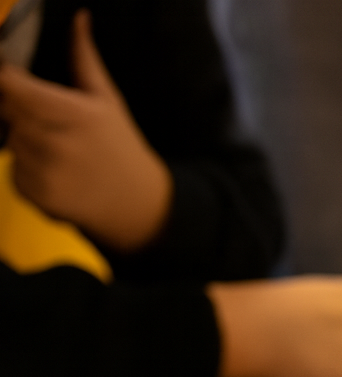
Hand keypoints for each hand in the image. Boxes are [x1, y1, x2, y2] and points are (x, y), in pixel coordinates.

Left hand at [0, 11, 171, 251]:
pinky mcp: (36, 194)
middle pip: (7, 111)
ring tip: (58, 149)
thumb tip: (79, 18)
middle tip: (50, 121)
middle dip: (21, 111)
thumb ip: (84, 58)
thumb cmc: (120, 146)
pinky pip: (13, 169)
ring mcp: (45, 171)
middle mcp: (57, 143)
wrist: (137, 203)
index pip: (13, 86)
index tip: (11, 76)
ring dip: (24, 140)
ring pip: (9, 140)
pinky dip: (27, 169)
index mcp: (75, 114)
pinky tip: (56, 172)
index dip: (7, 78)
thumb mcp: (108, 100)